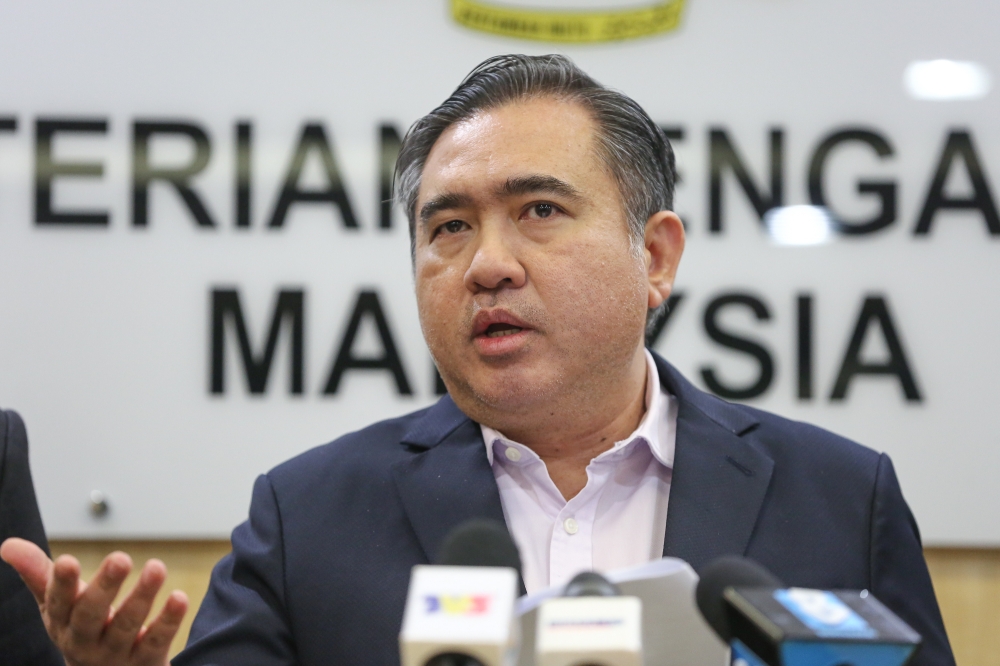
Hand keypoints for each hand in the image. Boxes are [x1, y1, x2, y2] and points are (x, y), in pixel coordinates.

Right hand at [0, 537, 188, 665]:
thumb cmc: (81, 628)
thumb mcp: (59, 605)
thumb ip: (39, 574)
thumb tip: (8, 544)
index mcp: (62, 623)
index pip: (58, 603)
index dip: (61, 584)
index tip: (67, 560)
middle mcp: (86, 641)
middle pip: (92, 616)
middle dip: (105, 587)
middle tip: (121, 557)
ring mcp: (116, 653)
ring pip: (127, 627)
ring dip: (141, 597)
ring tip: (156, 567)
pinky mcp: (146, 660)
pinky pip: (156, 640)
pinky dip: (168, 620)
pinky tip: (180, 597)